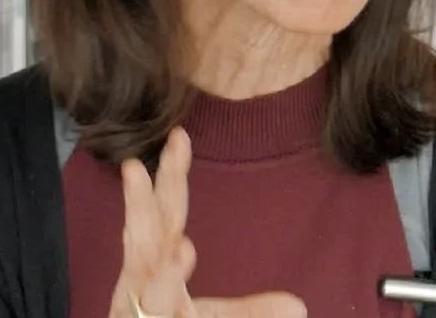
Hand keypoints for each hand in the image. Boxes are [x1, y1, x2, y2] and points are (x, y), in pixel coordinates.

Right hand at [109, 127, 305, 317]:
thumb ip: (249, 313)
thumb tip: (298, 305)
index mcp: (157, 264)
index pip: (166, 213)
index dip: (172, 174)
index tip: (180, 136)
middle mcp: (141, 275)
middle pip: (151, 221)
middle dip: (162, 181)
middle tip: (176, 139)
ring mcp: (136, 298)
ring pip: (142, 255)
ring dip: (147, 217)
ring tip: (157, 176)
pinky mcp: (137, 317)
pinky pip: (152, 298)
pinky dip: (166, 276)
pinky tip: (181, 254)